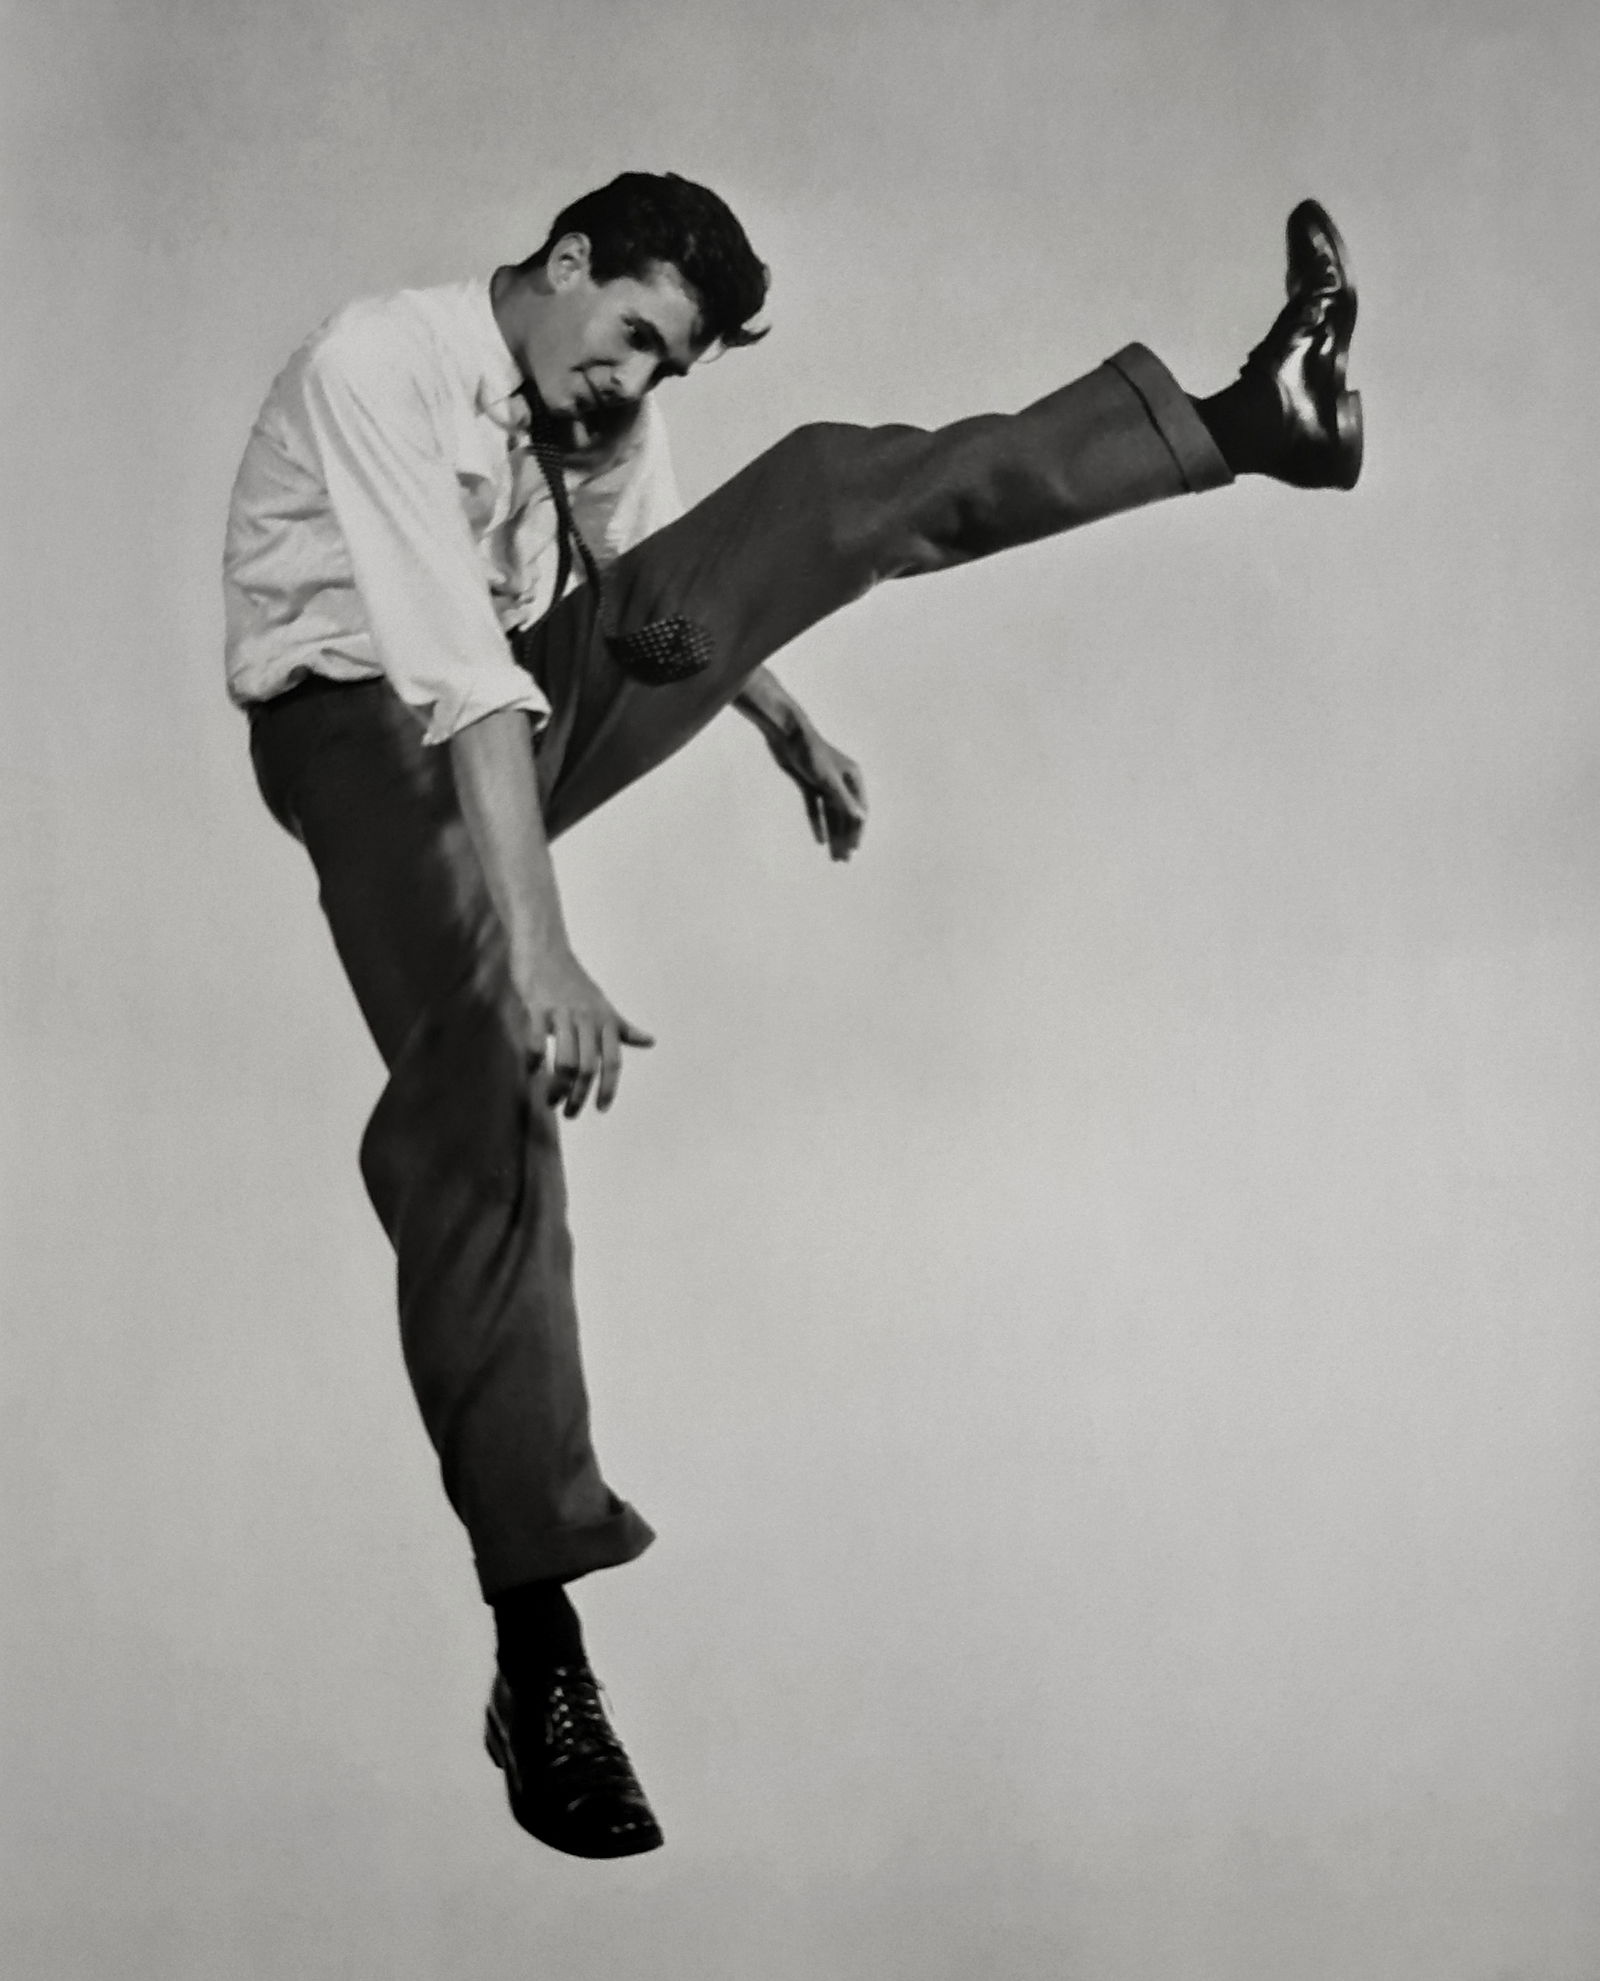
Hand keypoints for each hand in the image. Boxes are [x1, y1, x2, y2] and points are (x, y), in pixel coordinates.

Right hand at [516, 946, 653, 1117]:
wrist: (545, 948)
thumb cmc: (573, 980)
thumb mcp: (602, 1005)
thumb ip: (622, 1028)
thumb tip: (650, 1041)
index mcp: (604, 1020)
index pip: (613, 1061)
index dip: (609, 1087)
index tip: (601, 1108)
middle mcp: (587, 1018)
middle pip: (588, 1067)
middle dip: (579, 1096)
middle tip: (570, 1114)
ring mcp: (562, 1013)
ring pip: (565, 1061)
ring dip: (557, 1087)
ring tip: (550, 1101)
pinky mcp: (537, 1008)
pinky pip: (537, 1042)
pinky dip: (534, 1062)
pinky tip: (532, 1071)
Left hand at [762, 716, 867, 861]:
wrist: (786, 734)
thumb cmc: (810, 752)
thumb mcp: (828, 779)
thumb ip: (843, 800)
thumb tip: (861, 819)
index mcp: (852, 778)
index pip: (858, 810)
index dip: (857, 831)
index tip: (854, 850)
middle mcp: (841, 781)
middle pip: (845, 815)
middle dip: (845, 838)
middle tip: (843, 860)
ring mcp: (824, 783)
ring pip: (831, 814)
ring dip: (833, 834)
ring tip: (833, 855)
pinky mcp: (808, 783)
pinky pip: (815, 808)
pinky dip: (817, 822)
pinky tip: (819, 840)